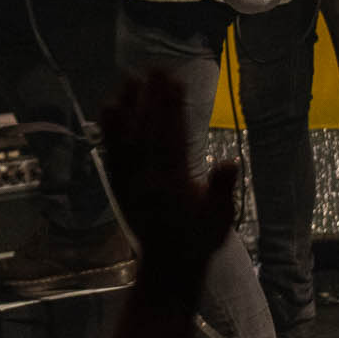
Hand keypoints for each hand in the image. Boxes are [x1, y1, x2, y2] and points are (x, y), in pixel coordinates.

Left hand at [100, 73, 235, 302]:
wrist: (167, 269)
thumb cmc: (199, 243)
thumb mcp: (220, 221)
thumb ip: (222, 191)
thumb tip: (230, 162)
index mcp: (172, 183)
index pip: (172, 137)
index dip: (173, 107)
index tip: (175, 81)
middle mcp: (146, 179)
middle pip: (147, 130)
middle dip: (150, 98)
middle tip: (153, 68)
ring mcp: (130, 182)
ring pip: (126, 139)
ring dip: (127, 108)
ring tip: (127, 81)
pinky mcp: (119, 186)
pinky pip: (113, 154)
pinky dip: (110, 131)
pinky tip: (109, 111)